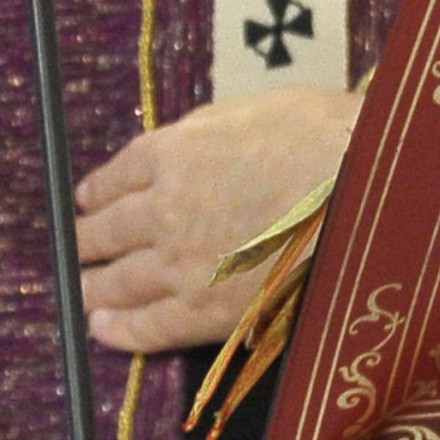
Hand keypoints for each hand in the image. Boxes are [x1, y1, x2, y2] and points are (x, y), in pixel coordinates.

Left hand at [74, 86, 357, 354]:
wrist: (363, 188)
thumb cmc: (327, 136)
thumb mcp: (257, 109)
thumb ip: (215, 131)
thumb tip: (201, 145)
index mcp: (174, 150)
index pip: (118, 175)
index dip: (99, 191)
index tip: (89, 200)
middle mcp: (164, 206)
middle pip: (107, 228)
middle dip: (88, 239)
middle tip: (76, 248)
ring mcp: (180, 261)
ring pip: (118, 278)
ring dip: (94, 285)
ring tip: (81, 292)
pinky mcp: (206, 310)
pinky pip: (150, 326)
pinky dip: (120, 330)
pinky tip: (102, 330)